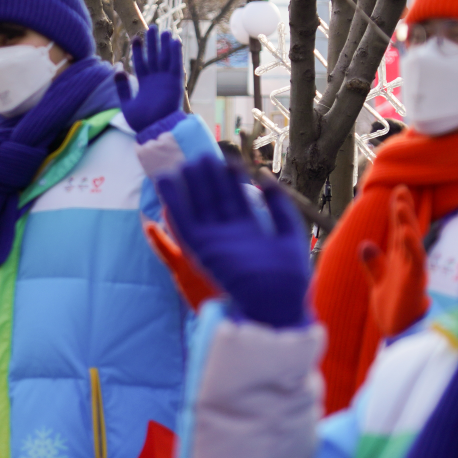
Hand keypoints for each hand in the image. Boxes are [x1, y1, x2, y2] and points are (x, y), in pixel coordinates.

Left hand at [119, 26, 186, 140]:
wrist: (155, 130)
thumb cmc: (141, 122)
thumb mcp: (127, 104)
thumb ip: (122, 88)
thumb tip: (117, 70)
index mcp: (143, 83)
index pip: (140, 62)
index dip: (138, 50)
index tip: (135, 37)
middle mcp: (155, 79)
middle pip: (154, 56)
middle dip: (152, 42)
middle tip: (152, 27)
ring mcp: (165, 80)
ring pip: (165, 58)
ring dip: (165, 45)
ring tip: (164, 31)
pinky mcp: (175, 83)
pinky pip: (175, 65)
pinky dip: (175, 53)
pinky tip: (175, 41)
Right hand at [156, 156, 310, 328]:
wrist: (277, 303)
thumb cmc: (289, 276)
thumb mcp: (290, 232)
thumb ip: (279, 204)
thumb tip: (264, 177)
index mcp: (251, 231)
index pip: (237, 199)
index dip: (231, 178)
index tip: (226, 158)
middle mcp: (230, 234)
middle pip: (216, 199)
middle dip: (209, 177)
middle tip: (202, 155)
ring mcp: (214, 241)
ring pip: (199, 206)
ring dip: (191, 186)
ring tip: (184, 163)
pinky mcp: (201, 249)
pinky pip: (183, 222)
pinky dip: (174, 202)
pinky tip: (167, 182)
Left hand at [367, 186, 429, 339]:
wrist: (398, 333)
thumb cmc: (393, 308)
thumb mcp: (378, 280)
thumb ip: (373, 263)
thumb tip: (365, 245)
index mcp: (399, 260)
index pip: (399, 230)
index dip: (398, 211)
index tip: (397, 190)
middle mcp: (408, 262)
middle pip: (406, 231)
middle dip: (404, 210)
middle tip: (401, 189)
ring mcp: (413, 272)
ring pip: (411, 243)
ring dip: (407, 223)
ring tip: (401, 204)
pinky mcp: (414, 284)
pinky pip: (415, 262)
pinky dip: (412, 247)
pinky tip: (407, 233)